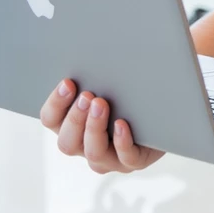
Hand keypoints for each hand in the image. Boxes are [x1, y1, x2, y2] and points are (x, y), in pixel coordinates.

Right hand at [39, 79, 165, 175]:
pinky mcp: (133, 161)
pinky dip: (122, 141)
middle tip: (87, 95)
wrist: (162, 114)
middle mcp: (85, 146)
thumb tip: (88, 50)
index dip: (55, 103)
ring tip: (102, 104)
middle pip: (67, 142)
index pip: (51, 120)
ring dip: (94, 128)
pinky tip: (122, 124)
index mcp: (71, 127)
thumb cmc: (126, 96)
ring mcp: (109, 158)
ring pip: (93, 153)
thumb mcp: (106, 84)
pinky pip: (125, 158)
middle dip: (75, 117)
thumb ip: (92, 76)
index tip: (68, 82)